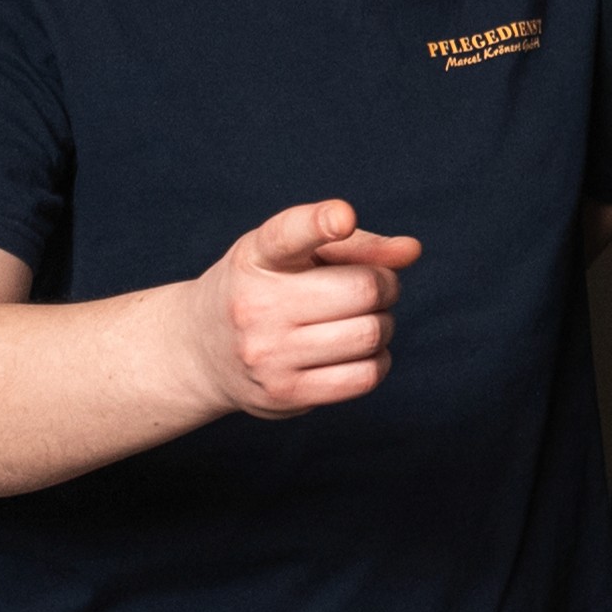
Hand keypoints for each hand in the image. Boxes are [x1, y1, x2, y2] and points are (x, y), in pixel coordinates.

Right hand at [181, 199, 421, 418]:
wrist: (201, 350)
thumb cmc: (266, 289)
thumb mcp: (295, 254)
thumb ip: (356, 245)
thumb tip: (411, 251)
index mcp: (257, 256)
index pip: (288, 235)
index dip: (320, 223)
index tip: (343, 217)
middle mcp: (254, 304)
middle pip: (363, 290)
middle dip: (384, 286)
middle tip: (373, 288)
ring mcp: (266, 354)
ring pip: (371, 334)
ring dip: (384, 324)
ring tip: (362, 319)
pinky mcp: (284, 394)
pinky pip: (365, 377)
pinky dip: (378, 361)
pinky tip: (358, 351)